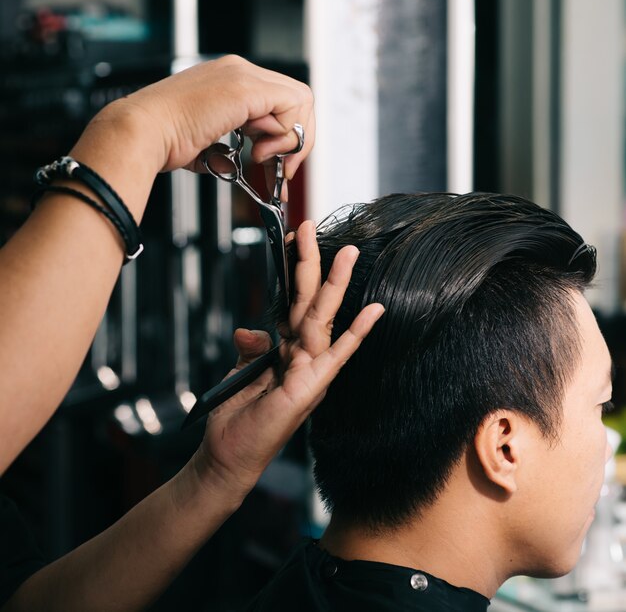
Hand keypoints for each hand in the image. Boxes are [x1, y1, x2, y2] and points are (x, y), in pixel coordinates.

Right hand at [100, 54, 314, 182]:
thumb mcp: (207, 144)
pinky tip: (259, 150)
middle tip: (284, 168)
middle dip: (297, 140)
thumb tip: (239, 163)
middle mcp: (239, 72)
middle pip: (296, 99)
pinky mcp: (245, 89)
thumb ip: (229, 149)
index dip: (287, 136)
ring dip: (290, 139)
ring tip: (262, 159)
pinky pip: (291, 105)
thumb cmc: (165, 140)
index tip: (278, 165)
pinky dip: (284, 134)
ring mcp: (242, 76)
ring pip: (299, 101)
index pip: (279, 102)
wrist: (145, 133)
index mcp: (229, 81)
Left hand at [190, 221, 383, 501]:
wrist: (229, 456)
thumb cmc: (237, 417)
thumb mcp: (241, 371)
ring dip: (335, 285)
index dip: (294, 271)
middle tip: (311, 226)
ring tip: (347, 253)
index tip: (292, 238)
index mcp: (288, 349)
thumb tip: (249, 328)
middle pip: (310, 301)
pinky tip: (374, 311)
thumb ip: (252, 346)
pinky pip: (336, 356)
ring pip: (324, 318)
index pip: (294, 301)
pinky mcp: (310, 388)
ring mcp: (310, 370)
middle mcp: (303, 355)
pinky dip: (356, 334)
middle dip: (312, 263)